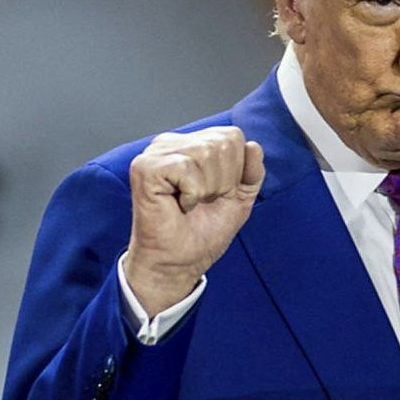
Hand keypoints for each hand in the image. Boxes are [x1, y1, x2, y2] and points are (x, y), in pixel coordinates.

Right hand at [123, 129, 264, 316]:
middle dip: (222, 181)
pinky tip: (179, 204)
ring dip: (206, 189)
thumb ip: (252, 172)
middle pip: (223, 143)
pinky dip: (192, 194)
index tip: (216, 194)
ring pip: (206, 153)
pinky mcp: (145, 168)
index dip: (235, 171)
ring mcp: (155, 153)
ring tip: (190, 204)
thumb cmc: (201, 233)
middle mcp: (170, 143)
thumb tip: (253, 146)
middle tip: (202, 201)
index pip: (232, 137)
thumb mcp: (240, 198)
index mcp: (190, 144)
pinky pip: (187, 168)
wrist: (178, 263)